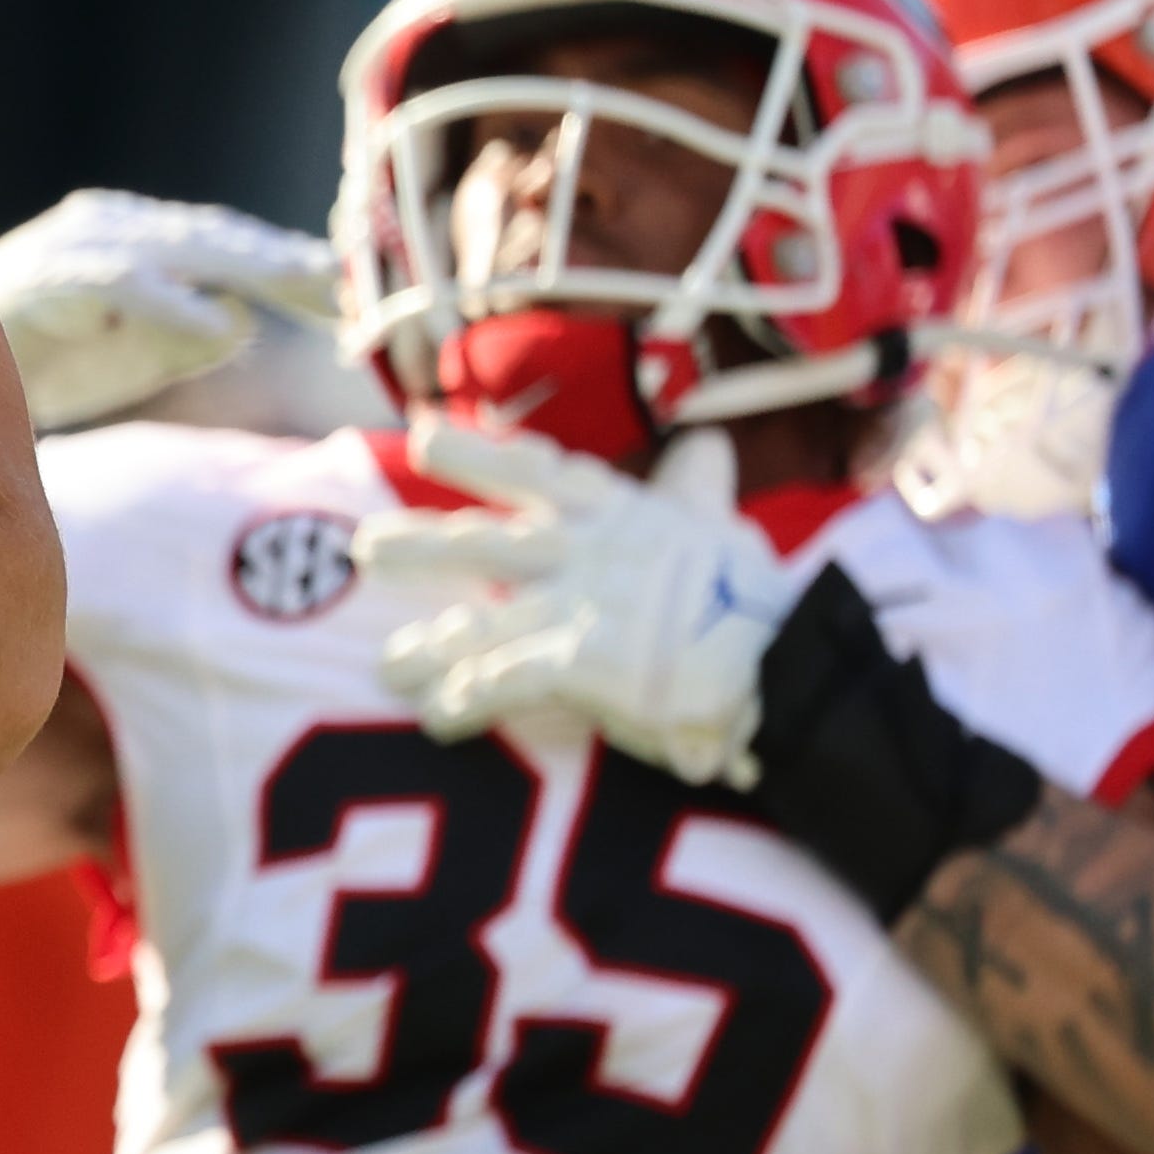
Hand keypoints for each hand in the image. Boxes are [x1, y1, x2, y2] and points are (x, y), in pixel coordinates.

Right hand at [0, 190, 338, 433]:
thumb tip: (239, 321)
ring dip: (249, 266)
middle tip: (350, 289)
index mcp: (128, 239)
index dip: (286, 264)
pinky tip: (220, 324)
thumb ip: (178, 339)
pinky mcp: (47, 278)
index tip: (351, 295)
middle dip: (284, 261)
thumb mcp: (119, 358)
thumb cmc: (23, 363)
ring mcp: (76, 246)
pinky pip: (119, 287)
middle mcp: (107, 227)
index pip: (224, 244)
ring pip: (179, 248)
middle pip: (215, 238)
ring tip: (310, 288)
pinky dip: (171, 303)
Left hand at [361, 422, 792, 784]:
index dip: (480, 453)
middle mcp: (586, 552)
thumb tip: (706, 442)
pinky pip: (502, 684)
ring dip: (430, 649)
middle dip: (422, 546)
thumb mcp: (725, 525)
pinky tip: (436, 718)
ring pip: (480, 623)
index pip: (538, 472)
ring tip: (386, 668)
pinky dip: (467, 701)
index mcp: (620, 513)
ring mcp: (577, 606)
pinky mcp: (577, 662)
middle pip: (485, 542)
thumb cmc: (760, 601)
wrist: (789, 664)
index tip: (428, 435)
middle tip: (365, 546)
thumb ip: (697, 489)